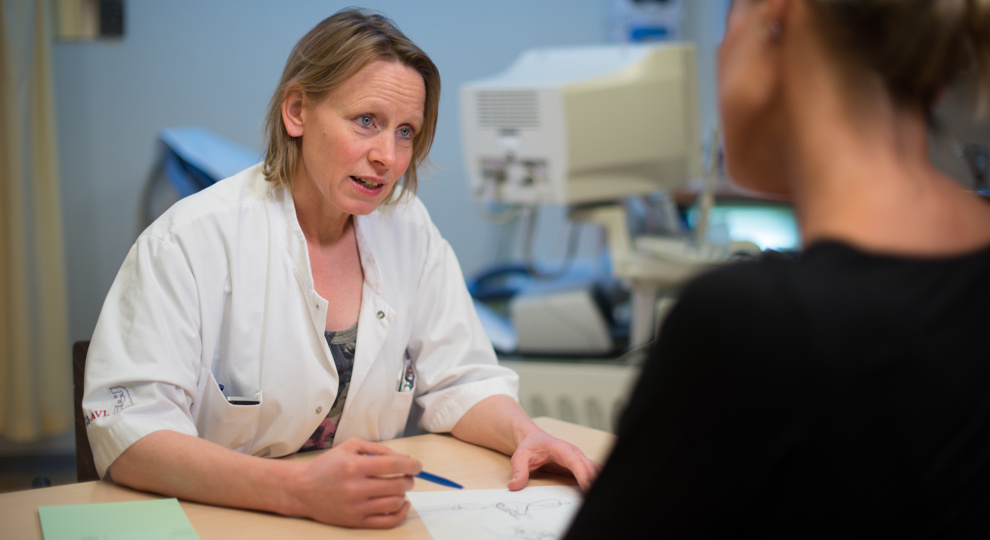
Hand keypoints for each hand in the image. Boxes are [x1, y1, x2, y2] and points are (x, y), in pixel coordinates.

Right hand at [287, 438, 421, 528]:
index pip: (395, 466)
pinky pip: (387, 521)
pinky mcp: (356, 522)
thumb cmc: (327, 466)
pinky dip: (401, 512)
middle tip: (407, 476)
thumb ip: (378, 448)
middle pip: (398, 485)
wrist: (302, 490)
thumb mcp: (350, 446)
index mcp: (355, 466)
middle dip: (409, 479)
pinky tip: (401, 503)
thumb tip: (404, 459)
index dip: (412, 465)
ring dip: (403, 494)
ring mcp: (357, 507)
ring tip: (397, 488)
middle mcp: (356, 488)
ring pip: (396, 502)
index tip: (417, 466)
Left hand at [508, 430, 600, 491]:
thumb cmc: (529, 447)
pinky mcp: (581, 465)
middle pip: (589, 466)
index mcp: (560, 448)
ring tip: (598, 498)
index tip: (587, 488)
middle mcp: (573, 452)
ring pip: (596, 469)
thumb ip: (518, 470)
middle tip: (594, 500)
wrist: (534, 439)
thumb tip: (514, 486)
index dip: (582, 474)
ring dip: (599, 481)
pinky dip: (598, 481)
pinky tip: (598, 493)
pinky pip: (594, 472)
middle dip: (595, 481)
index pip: (574, 461)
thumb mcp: (519, 457)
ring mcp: (579, 458)